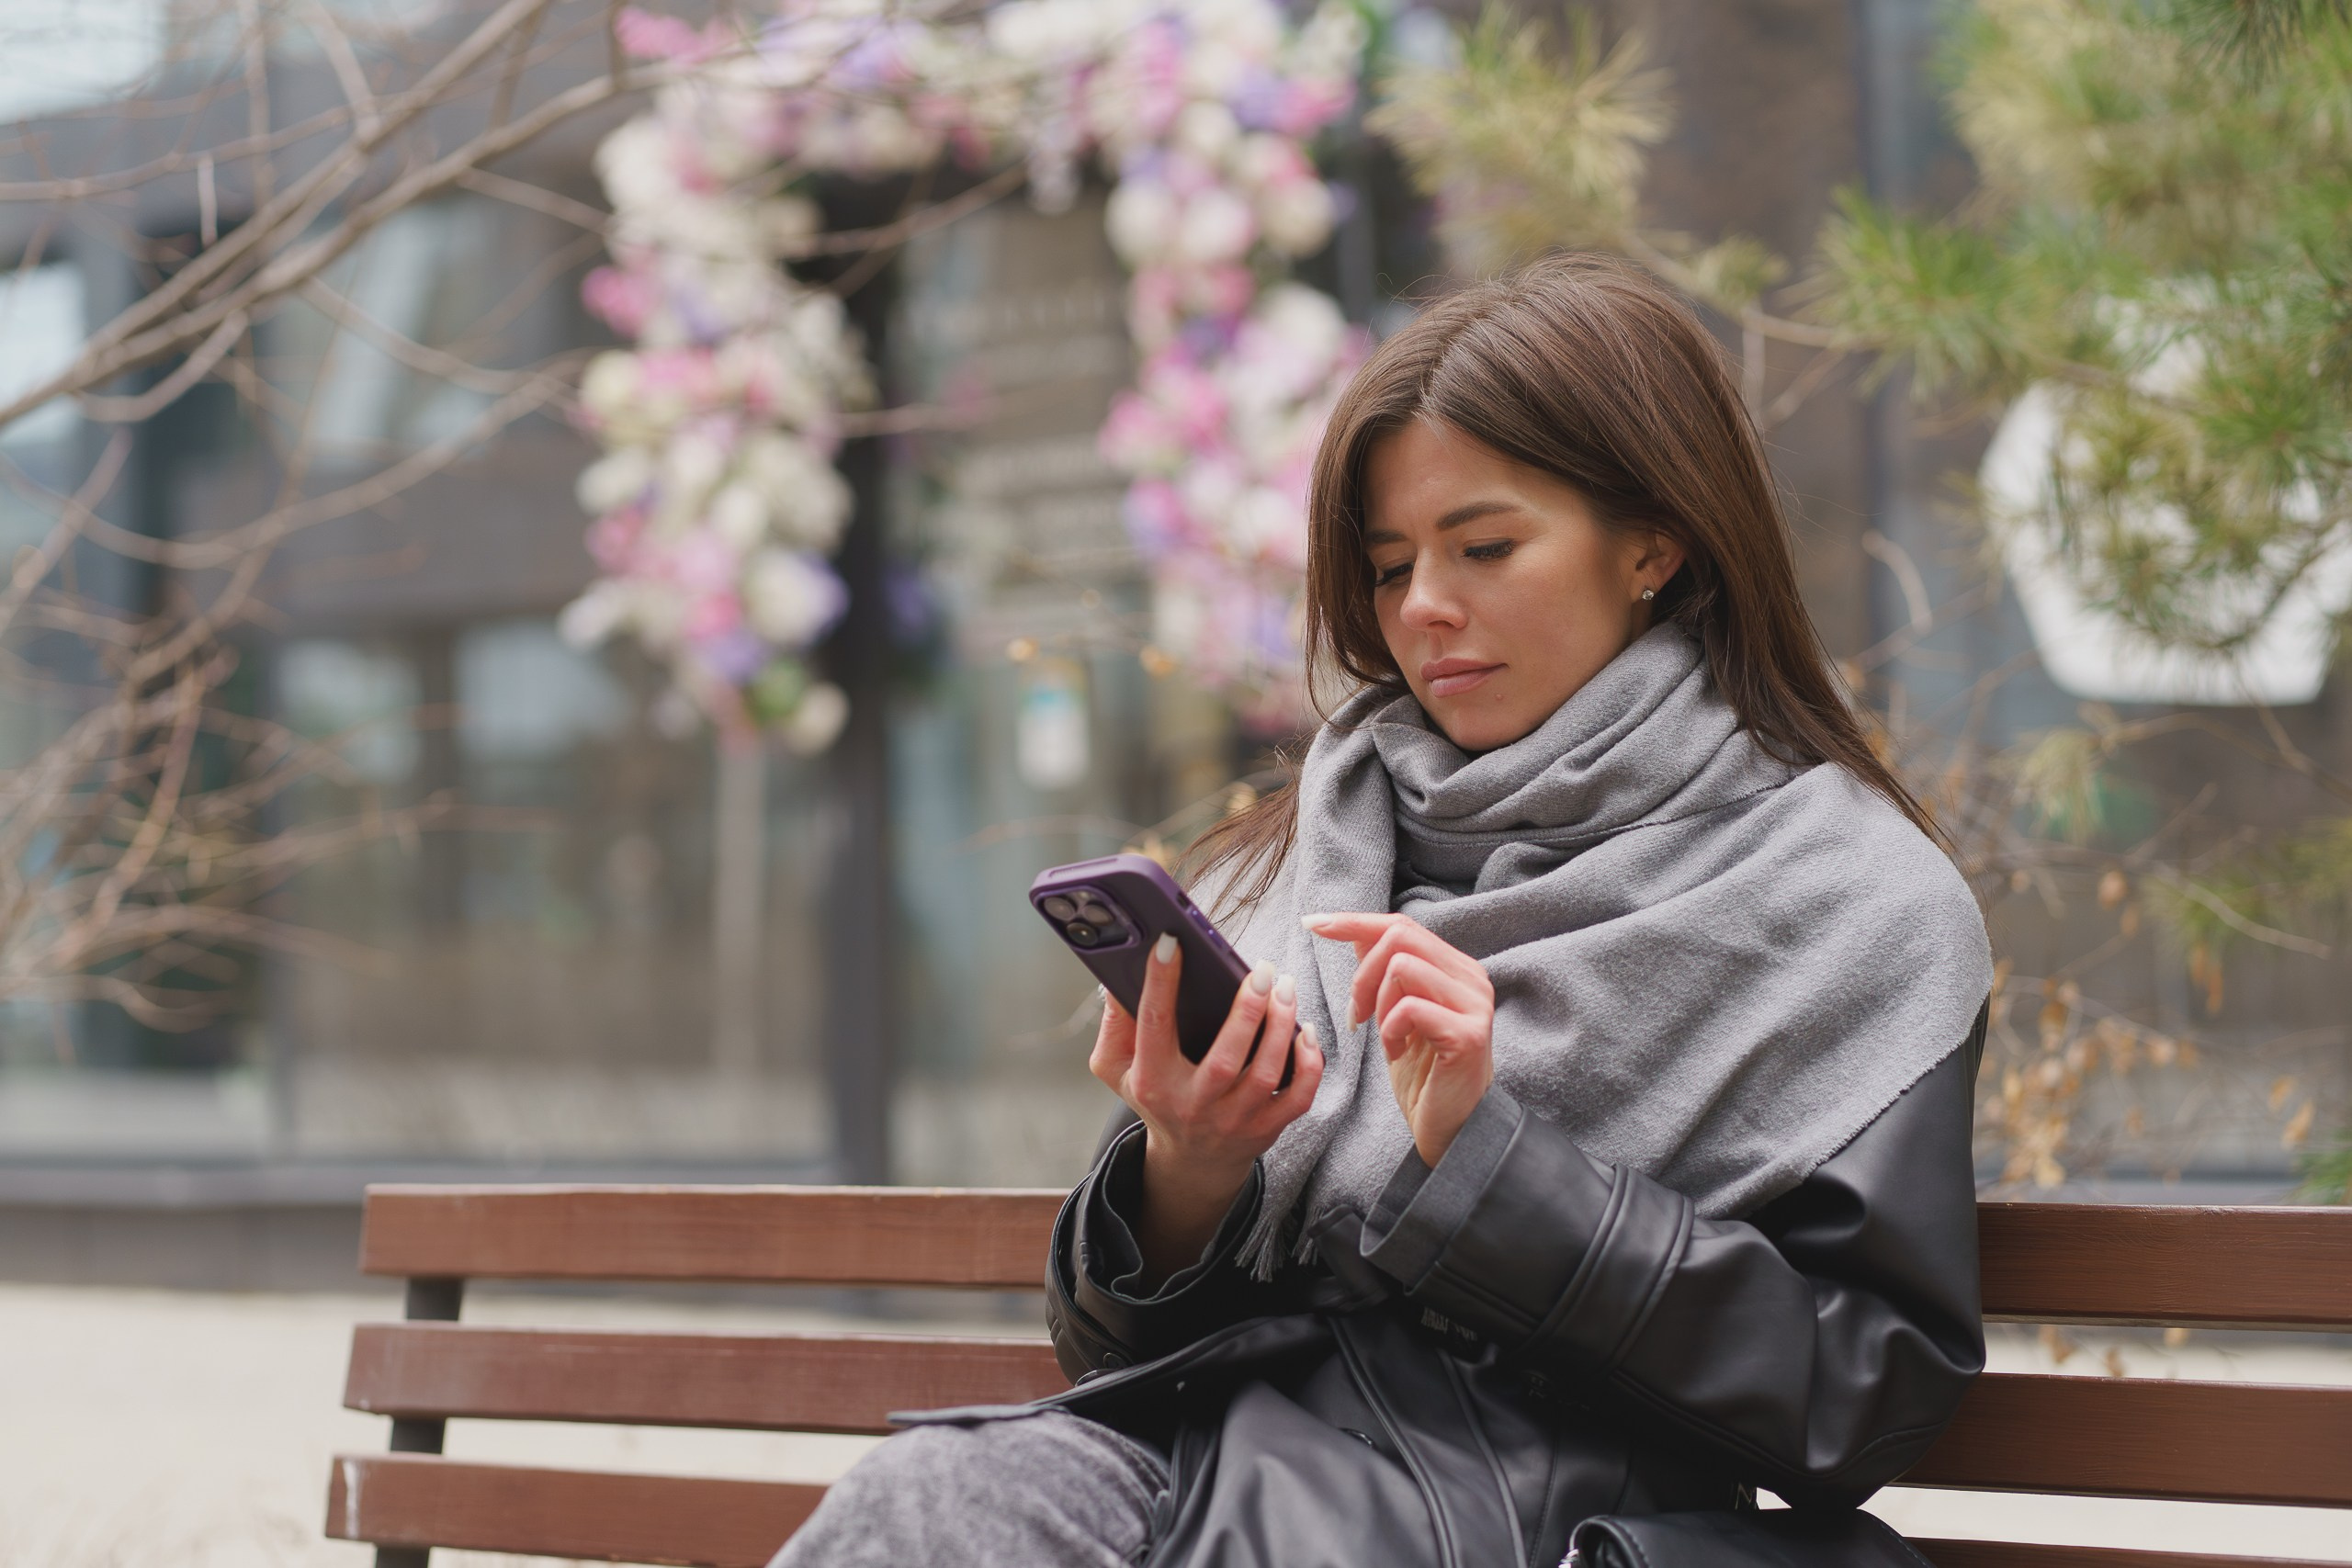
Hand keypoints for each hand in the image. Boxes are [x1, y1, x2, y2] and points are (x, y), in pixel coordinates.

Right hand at [1090, 933, 1324, 1280]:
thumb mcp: (1117, 1067)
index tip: (1172, 942)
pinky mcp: (1267, 1129)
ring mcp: (1233, 1121)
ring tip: (1286, 987)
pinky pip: (1297, 1097)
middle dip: (1247, 1010)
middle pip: (1225, 1059)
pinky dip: (1308, 1063)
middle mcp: (1193, 1105)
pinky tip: (1306, 1031)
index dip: (1160, 982)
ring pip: (1265, 1073)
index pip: (1154, 1027)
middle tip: (1262, 970)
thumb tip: (1117, 979)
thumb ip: (1115, 1024)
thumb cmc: (1156, 1098)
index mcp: (1153, 1082)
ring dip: (1282, 1026)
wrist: (1191, 1161)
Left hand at [1304, 912, 1494, 1167]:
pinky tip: (1396, 1054)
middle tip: (1355, 1015)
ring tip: (1384, 1037)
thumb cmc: (1423, 1074)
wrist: (1452, 1129)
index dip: (1354, 922)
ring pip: (1402, 967)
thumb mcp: (1396, 1016)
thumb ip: (1383, 974)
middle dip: (1362, 973)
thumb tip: (1354, 933)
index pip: (1401, 925)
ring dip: (1377, 1003)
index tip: (1313, 925)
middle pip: (1401, 935)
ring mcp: (1474, 1004)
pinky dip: (1390, 1030)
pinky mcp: (1468, 1034)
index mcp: (1456, 968)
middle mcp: (1471, 978)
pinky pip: (1410, 1008)